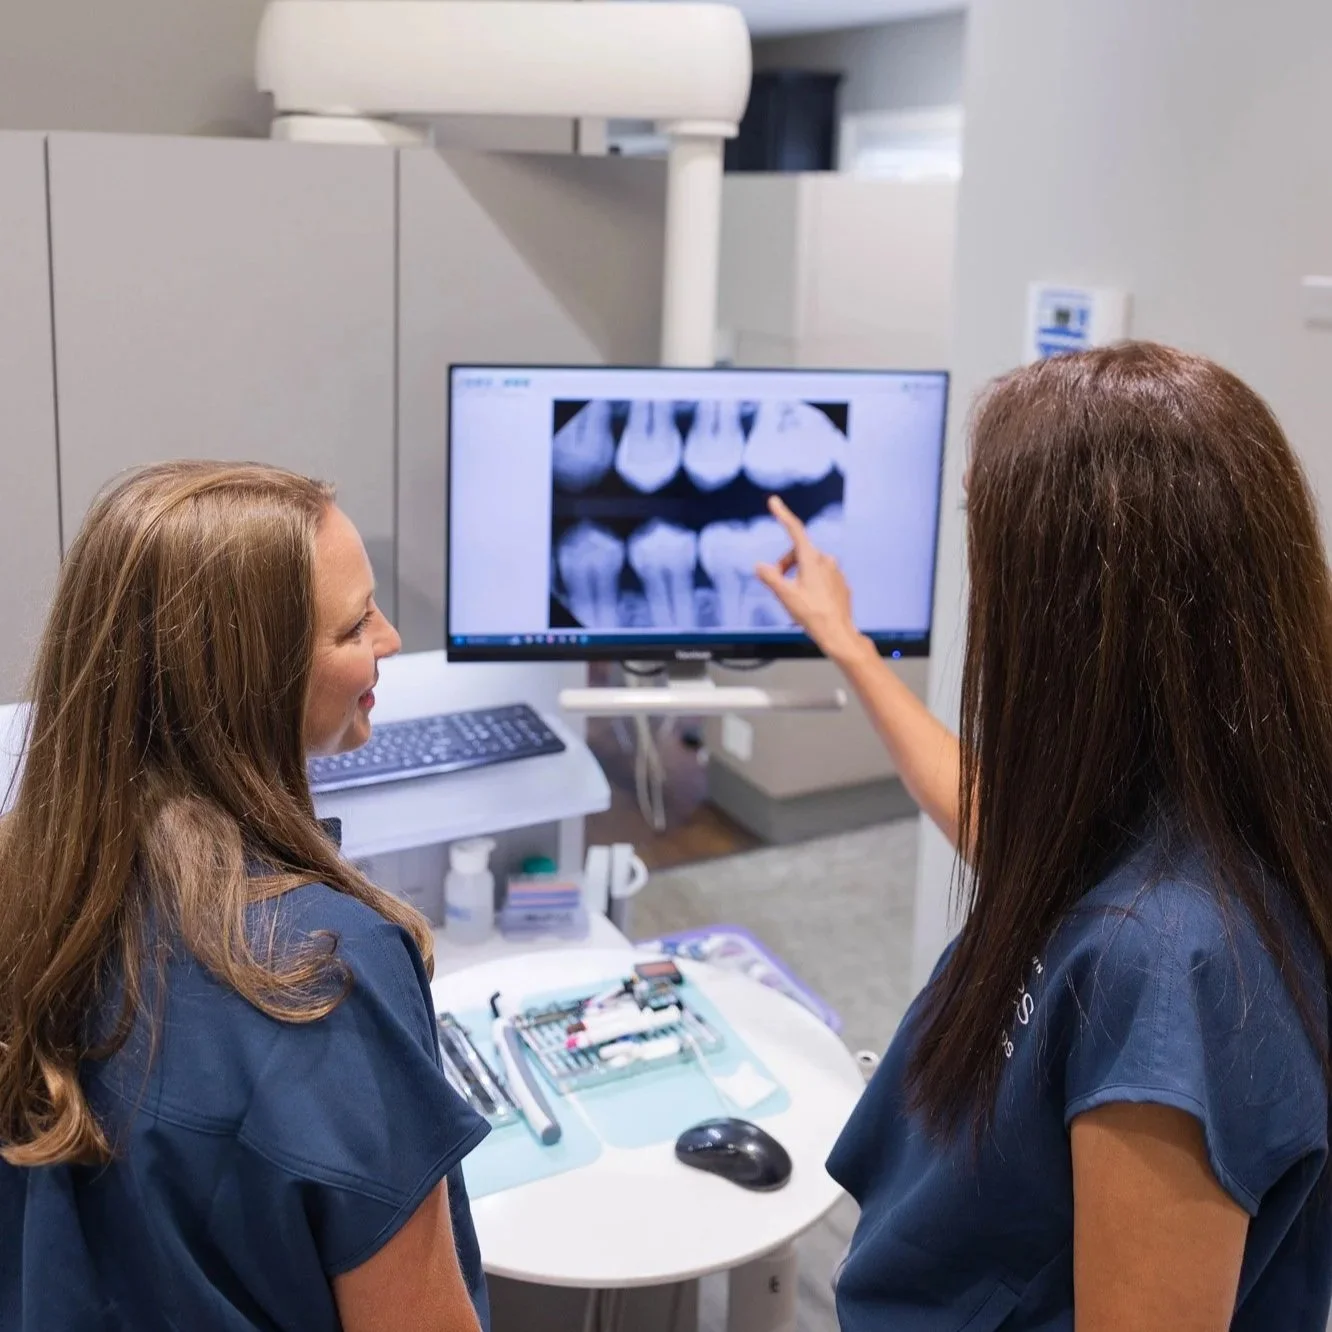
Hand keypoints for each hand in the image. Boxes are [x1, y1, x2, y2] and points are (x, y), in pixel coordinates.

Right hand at [756, 497, 866, 663]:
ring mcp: (835, 572)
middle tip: (779, 587)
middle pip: (798, 554)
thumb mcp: (785, 596)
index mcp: (812, 559)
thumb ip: (771, 577)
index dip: (783, 515)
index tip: (774, 502)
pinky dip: (810, 585)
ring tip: (796, 600)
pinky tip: (810, 604)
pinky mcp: (840, 583)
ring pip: (809, 566)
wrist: (838, 633)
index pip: (794, 530)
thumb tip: (760, 566)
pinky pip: (821, 577)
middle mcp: (826, 561)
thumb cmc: (813, 615)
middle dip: (785, 566)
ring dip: (797, 577)